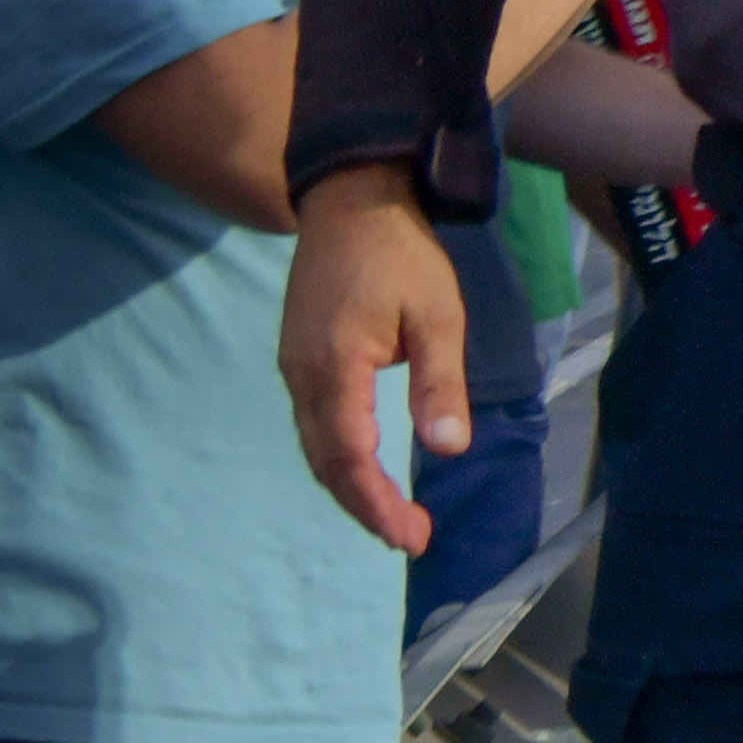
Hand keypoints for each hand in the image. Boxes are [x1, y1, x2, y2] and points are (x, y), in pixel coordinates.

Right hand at [282, 167, 470, 555]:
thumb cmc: (402, 257)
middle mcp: (302, 374)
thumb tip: (447, 447)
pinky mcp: (298, 359)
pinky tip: (365, 472)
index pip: (350, 457)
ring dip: (350, 487)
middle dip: (365, 507)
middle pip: (326, 462)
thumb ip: (440, 384)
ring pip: (315, 447)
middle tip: (410, 539)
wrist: (350, 202)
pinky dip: (337, 459)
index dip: (377, 504)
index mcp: (334, 367)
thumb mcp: (438, 318)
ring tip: (393, 520)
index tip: (411, 538)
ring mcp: (294, 367)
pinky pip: (313, 425)